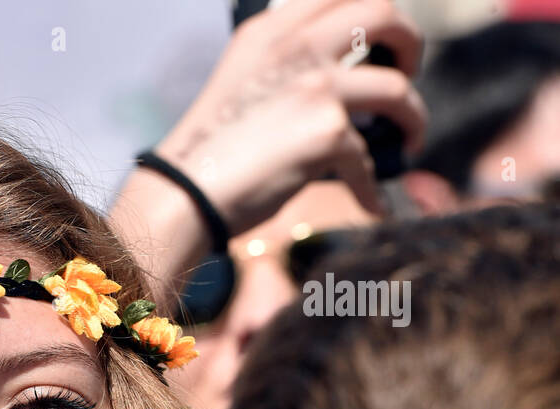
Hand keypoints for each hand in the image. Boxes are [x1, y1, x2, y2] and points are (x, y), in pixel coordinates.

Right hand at [112, 0, 424, 287]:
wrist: (184, 192)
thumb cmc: (208, 151)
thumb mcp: (243, 82)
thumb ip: (287, 68)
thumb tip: (342, 87)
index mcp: (273, 29)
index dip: (377, 15)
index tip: (386, 40)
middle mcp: (297, 46)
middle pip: (386, 15)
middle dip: (410, 46)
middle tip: (404, 76)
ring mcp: (316, 85)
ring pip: (397, 91)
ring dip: (412, 119)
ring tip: (406, 140)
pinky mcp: (328, 131)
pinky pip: (368, 160)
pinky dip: (371, 186)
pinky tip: (369, 201)